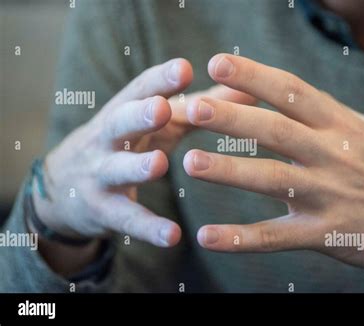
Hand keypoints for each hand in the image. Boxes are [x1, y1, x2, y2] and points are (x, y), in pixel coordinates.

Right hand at [34, 58, 254, 247]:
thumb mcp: (158, 123)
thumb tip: (252, 90)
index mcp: (125, 111)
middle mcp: (108, 139)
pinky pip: (126, 219)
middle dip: (139, 115)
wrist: (64, 185)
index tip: (184, 67)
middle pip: (119, 123)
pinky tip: (172, 236)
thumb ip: (200, 108)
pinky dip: (148, 228)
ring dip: (136, 167)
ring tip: (159, 164)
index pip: (139, 90)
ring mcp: (100, 174)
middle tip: (161, 108)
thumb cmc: (128, 142)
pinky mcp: (102, 209)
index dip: (160, 79)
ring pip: (116, 169)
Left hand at [184, 54, 363, 278]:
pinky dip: (240, 239)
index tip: (217, 64)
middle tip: (193, 108)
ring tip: (191, 163)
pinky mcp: (325, 233)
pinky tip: (208, 237)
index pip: (292, 92)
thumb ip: (323, 116)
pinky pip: (276, 237)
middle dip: (233, 117)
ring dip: (229, 171)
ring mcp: (329, 195)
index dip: (253, 75)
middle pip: (276, 130)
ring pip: (272, 179)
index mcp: (340, 125)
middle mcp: (333, 155)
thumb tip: (282, 94)